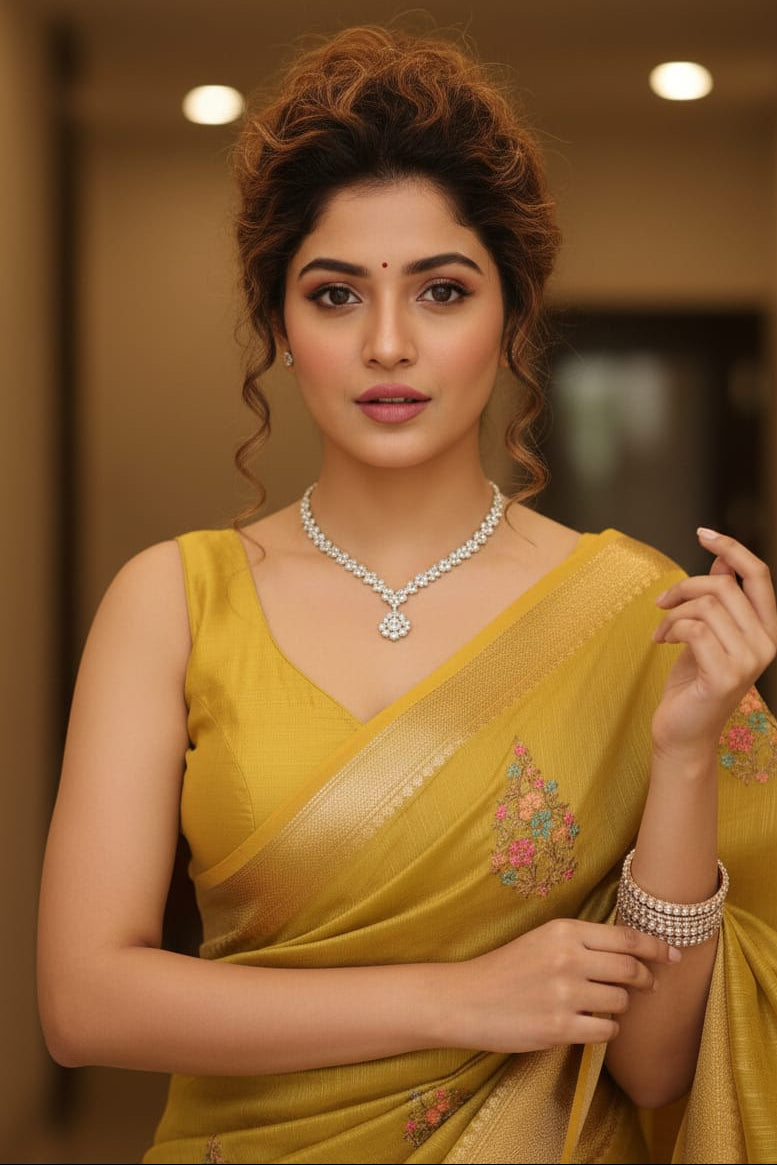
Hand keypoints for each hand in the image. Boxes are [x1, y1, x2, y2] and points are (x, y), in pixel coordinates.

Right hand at [448, 918, 678, 1052]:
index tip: (673, 955)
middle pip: (630, 968)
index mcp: (563, 930)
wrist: (467, 999)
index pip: (625, 937)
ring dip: (620, 1005)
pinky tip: (592, 1025)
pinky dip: (607, 1029)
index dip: (656, 947)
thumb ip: (582, 942)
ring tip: (603, 1004)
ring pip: (620, 1001)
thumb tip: (630, 952)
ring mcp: (564, 994)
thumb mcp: (542, 940)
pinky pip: (606, 1031)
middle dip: (647, 978)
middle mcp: (567, 958)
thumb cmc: (507, 968)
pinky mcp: (560, 1028)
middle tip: (650, 984)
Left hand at [652, 528, 776, 758]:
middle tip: (661, 603)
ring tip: (660, 632)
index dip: (732, 549)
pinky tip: (661, 642)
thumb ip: (720, 601)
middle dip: (684, 588)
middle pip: (723, 586)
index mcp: (767, 630)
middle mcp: (767, 644)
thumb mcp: (707, 633)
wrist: (683, 732)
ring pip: (705, 606)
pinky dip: (669, 629)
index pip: (759, 575)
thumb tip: (723, 563)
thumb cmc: (693, 683)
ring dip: (672, 614)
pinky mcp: (726, 675)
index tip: (703, 534)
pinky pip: (693, 629)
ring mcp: (750, 661)